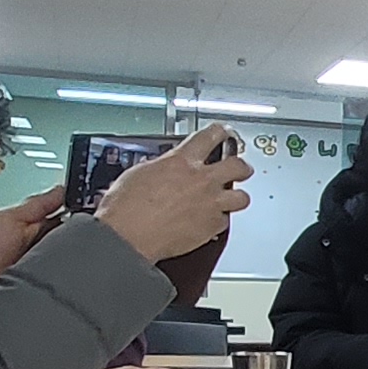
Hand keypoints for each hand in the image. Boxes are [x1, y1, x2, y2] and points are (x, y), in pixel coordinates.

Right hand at [93, 126, 249, 263]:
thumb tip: (165, 167)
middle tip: (241, 168)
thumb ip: (161, 166)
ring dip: (238, 196)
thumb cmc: (126, 208)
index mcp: (182, 162)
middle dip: (242, 166)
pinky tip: (212, 221)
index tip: (224, 133)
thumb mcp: (139, 173)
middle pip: (237, 165)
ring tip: (234, 198)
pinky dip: (219, 221)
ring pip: (242, 197)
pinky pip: (225, 221)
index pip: (210, 136)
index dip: (221, 132)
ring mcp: (210, 204)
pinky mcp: (211, 227)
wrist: (127, 236)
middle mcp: (201, 180)